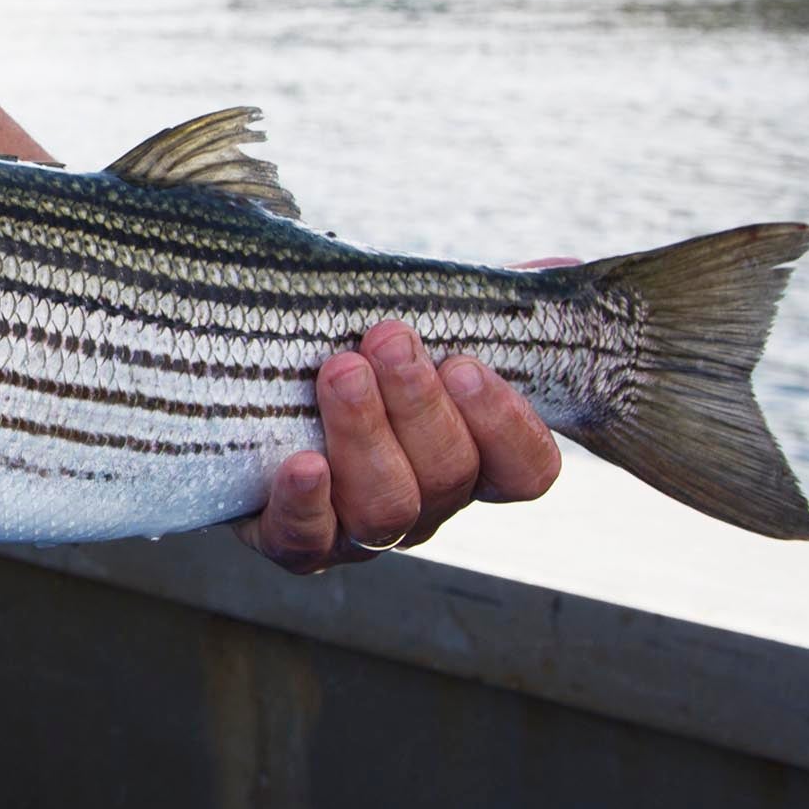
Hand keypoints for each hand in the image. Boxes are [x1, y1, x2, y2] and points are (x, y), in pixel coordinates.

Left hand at [236, 317, 562, 574]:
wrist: (248, 390)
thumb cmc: (351, 350)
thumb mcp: (417, 321)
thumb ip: (482, 304)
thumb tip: (559, 267)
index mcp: (469, 456)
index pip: (525, 468)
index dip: (507, 424)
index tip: (467, 365)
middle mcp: (424, 503)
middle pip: (448, 477)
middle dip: (419, 404)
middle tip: (389, 338)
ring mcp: (359, 531)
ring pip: (386, 506)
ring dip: (366, 434)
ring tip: (341, 371)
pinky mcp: (292, 540)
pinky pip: (306, 541)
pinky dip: (305, 504)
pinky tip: (302, 464)